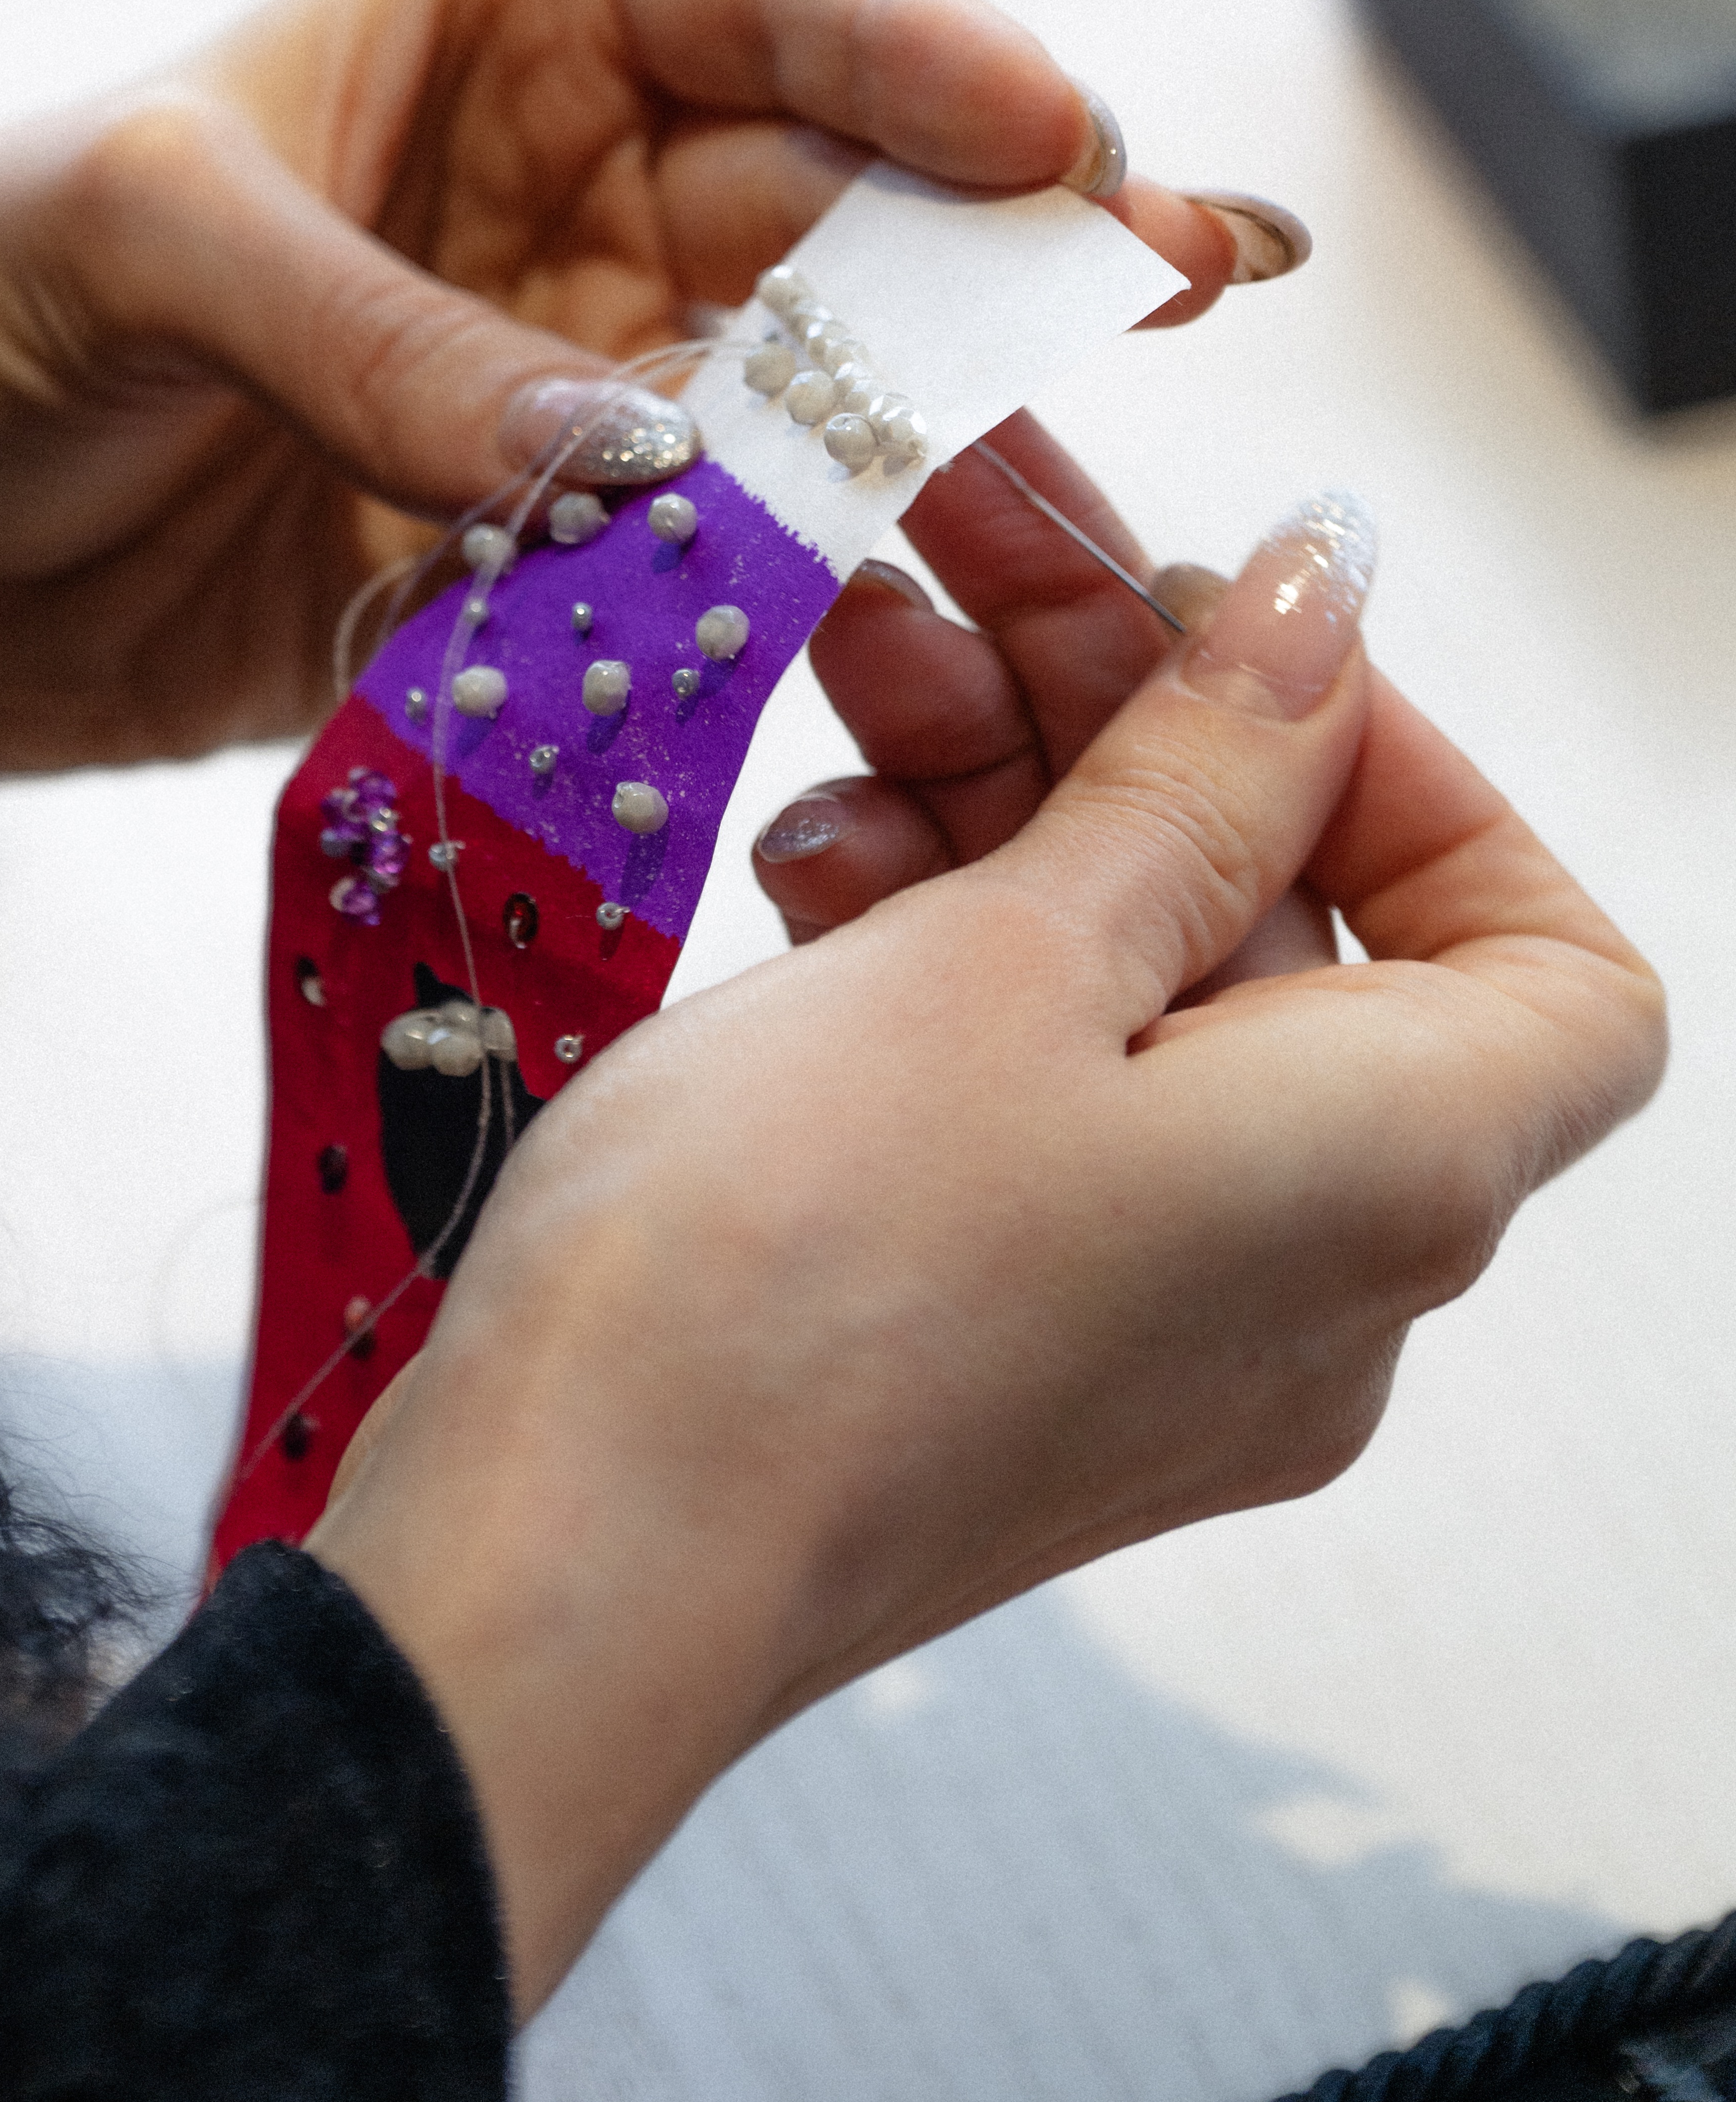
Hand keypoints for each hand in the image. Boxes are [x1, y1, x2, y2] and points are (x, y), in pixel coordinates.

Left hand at [0, 0, 1295, 857]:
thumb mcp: (134, 232)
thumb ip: (378, 332)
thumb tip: (623, 456)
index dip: (934, 59)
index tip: (1062, 137)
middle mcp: (594, 166)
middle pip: (853, 207)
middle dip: (993, 268)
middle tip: (1149, 315)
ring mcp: (593, 368)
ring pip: (824, 403)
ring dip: (936, 464)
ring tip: (1070, 526)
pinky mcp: (557, 549)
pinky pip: (710, 571)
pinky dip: (785, 617)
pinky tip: (897, 659)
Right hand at [309, 466, 1663, 2016]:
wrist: (555, 1559)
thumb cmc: (776, 1292)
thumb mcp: (1005, 957)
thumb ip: (1192, 775)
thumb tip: (1321, 618)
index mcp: (1384, 1181)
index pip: (1546, 955)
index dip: (1416, 773)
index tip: (1232, 646)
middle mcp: (1310, 1273)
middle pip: (1300, 927)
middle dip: (1131, 712)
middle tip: (967, 542)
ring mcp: (1152, 1314)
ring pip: (1139, 987)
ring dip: (1008, 800)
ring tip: (852, 657)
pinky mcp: (1003, 1327)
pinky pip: (1028, 1088)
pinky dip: (941, 946)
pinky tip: (809, 856)